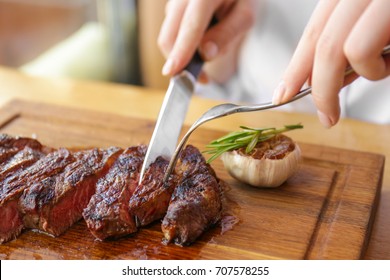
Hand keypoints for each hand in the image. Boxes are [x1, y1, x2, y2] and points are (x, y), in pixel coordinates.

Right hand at [158, 0, 255, 79]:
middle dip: (179, 62)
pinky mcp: (172, 9)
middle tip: (202, 78)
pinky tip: (202, 46)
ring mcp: (175, 2)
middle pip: (169, 35)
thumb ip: (226, 34)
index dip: (181, 51)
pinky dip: (183, 47)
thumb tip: (205, 54)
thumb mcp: (245, 15)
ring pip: (168, 37)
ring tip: (209, 58)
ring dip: (183, 56)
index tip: (174, 72)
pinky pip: (172, 34)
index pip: (190, 26)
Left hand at [273, 0, 389, 127]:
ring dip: (358, 73)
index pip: (314, 29)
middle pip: (319, 40)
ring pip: (337, 47)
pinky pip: (360, 48)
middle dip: (318, 87)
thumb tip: (328, 78)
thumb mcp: (382, 30)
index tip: (282, 92)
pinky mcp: (387, 11)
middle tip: (326, 115)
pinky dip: (374, 67)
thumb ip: (356, 46)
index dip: (295, 65)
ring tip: (385, 69)